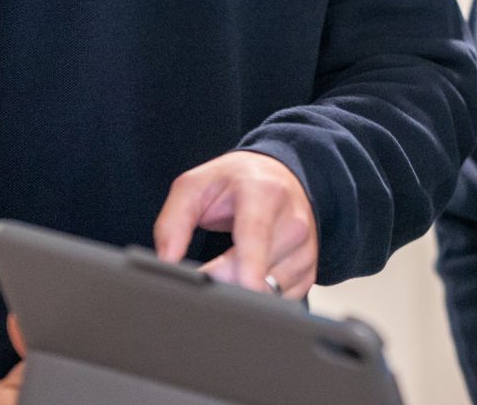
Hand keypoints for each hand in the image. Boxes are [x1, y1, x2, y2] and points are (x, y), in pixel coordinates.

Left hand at [152, 151, 318, 297]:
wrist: (278, 176)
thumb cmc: (236, 182)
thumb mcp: (194, 186)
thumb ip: (172, 223)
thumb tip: (166, 264)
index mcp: (263, 194)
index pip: (256, 236)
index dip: (247, 268)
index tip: (237, 295)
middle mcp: (293, 221)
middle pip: (257, 275)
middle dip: (223, 285)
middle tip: (204, 275)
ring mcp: (305, 249)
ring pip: (269, 295)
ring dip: (242, 292)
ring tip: (230, 267)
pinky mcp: (309, 272)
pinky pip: (281, 301)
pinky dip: (260, 297)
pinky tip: (250, 274)